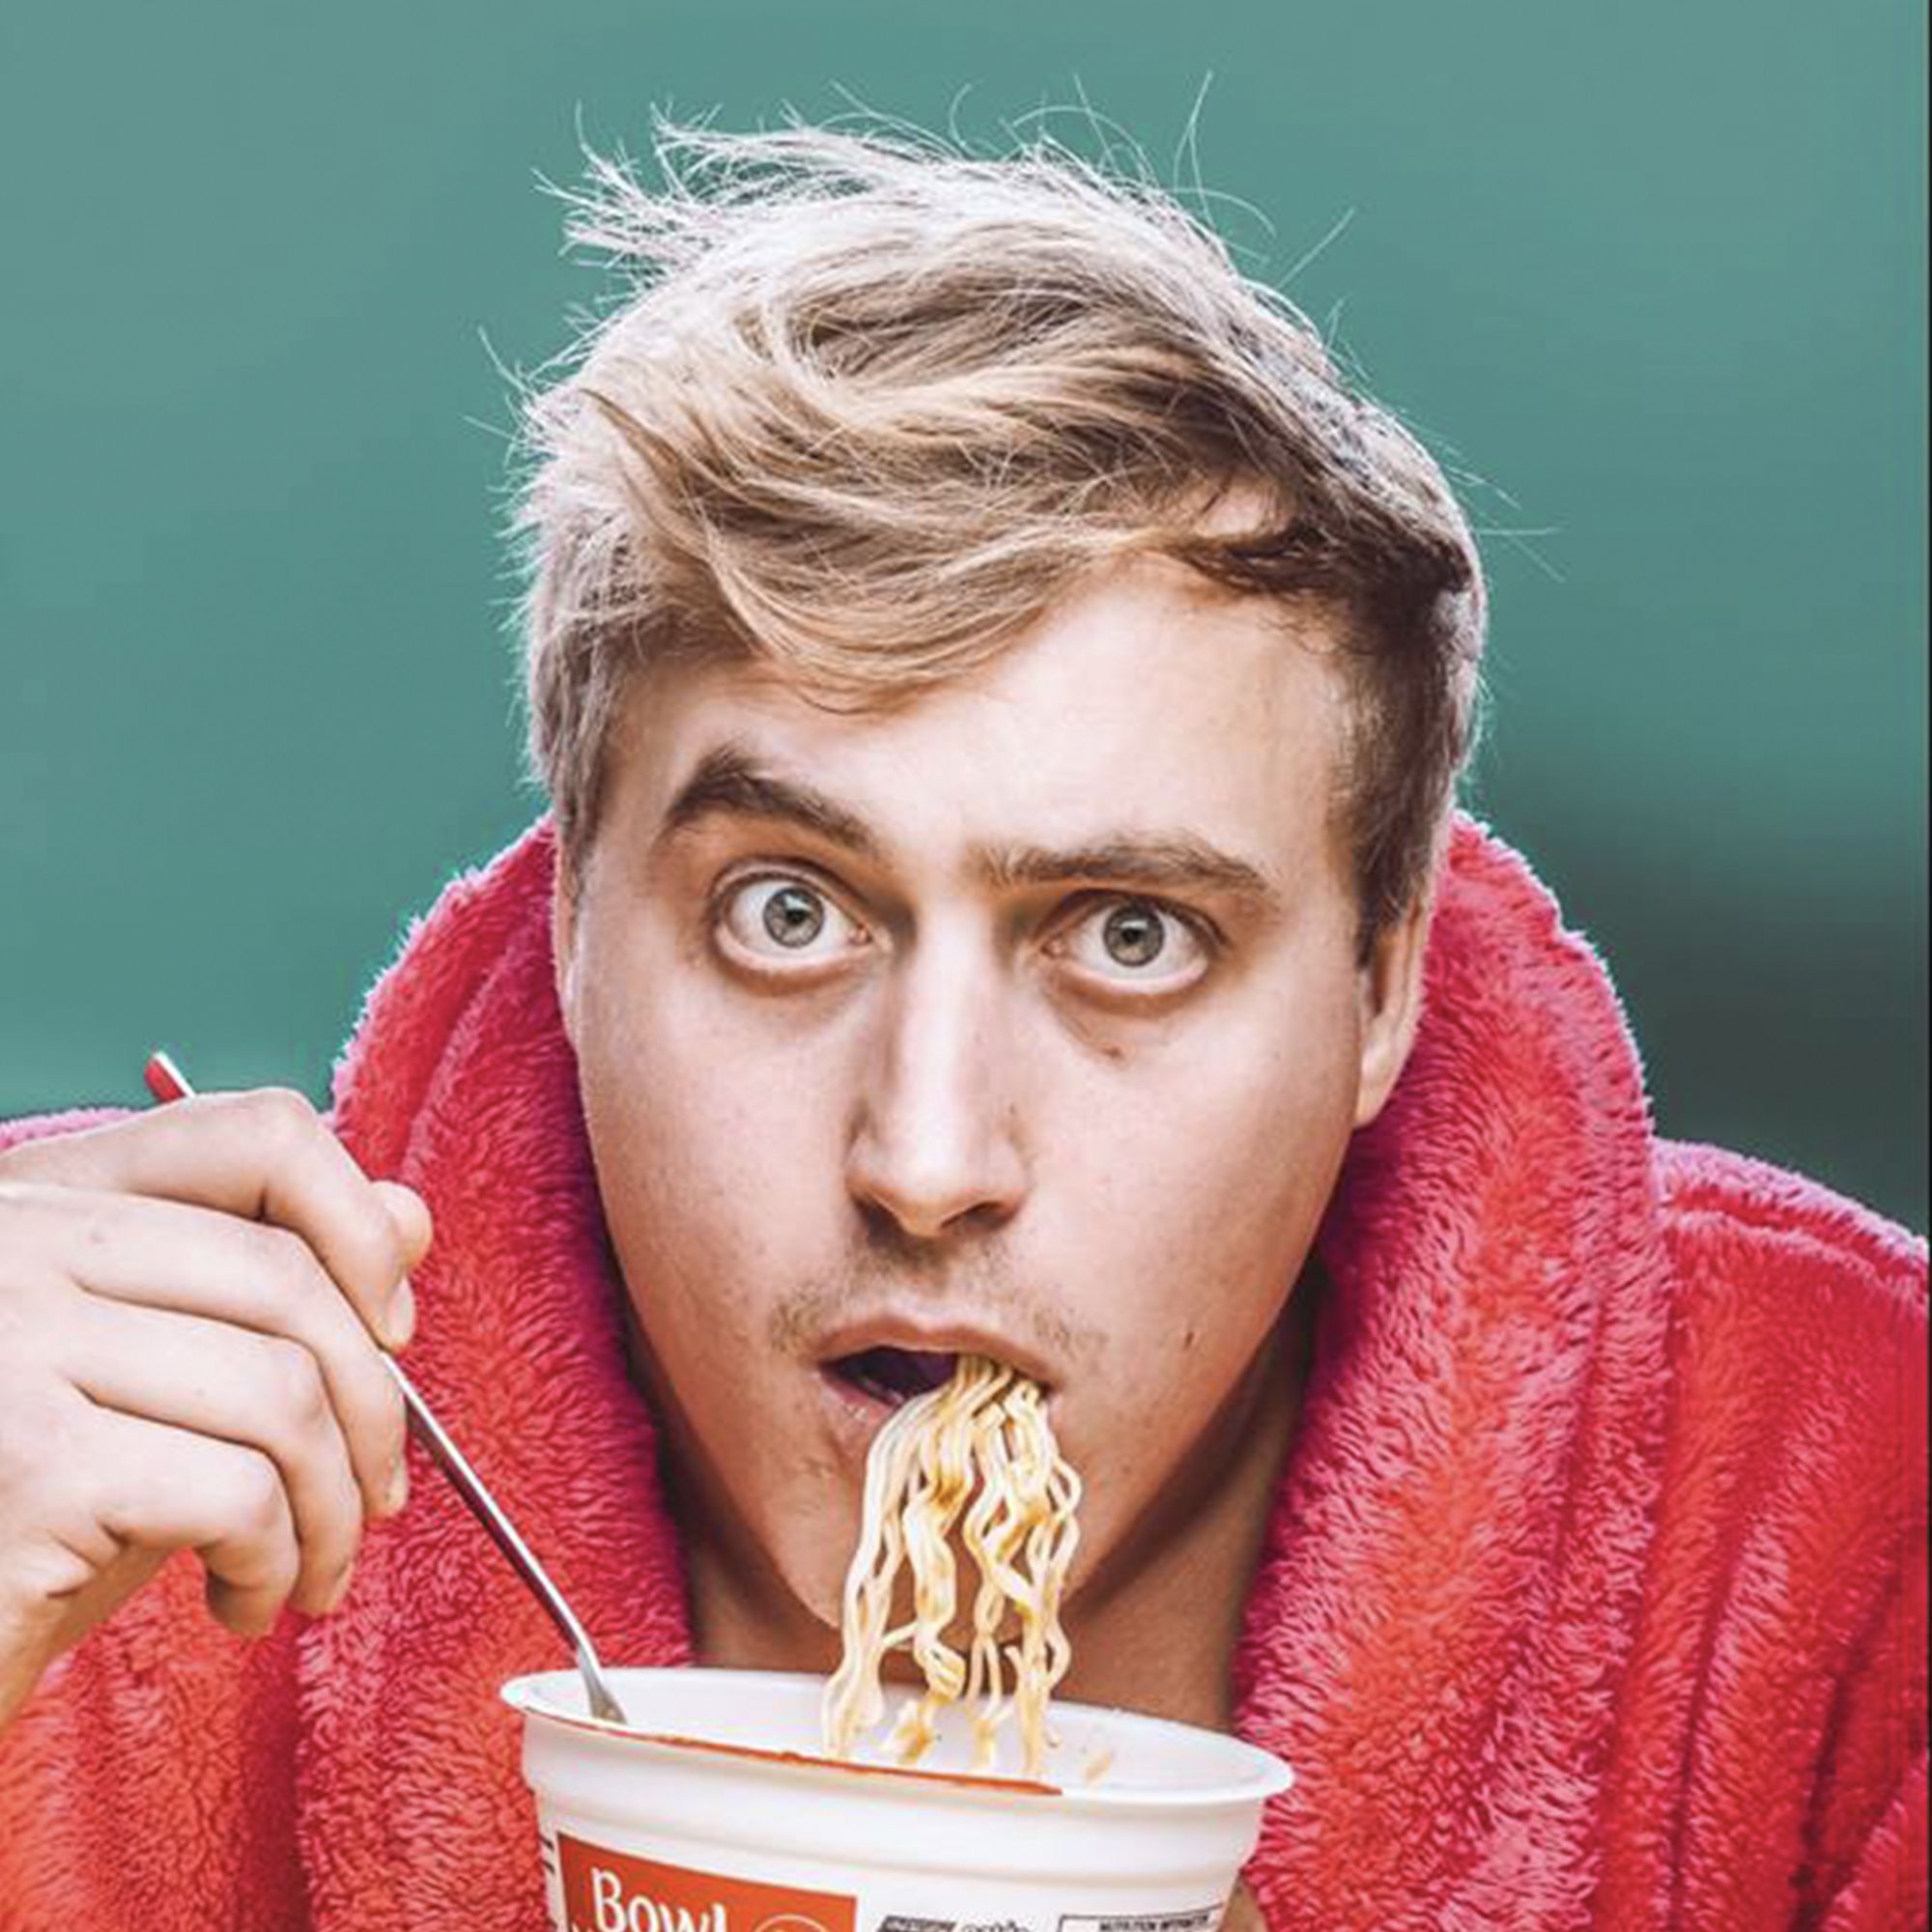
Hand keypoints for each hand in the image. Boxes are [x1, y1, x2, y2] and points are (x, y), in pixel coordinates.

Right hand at [0, 1088, 429, 1729]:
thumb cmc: (44, 1515)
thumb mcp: (162, 1377)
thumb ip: (269, 1289)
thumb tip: (410, 1216)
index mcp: (52, 1195)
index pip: (252, 1134)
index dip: (357, 1225)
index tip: (391, 1333)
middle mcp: (18, 1244)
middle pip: (286, 1279)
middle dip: (373, 1406)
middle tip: (377, 1498)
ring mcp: (13, 1345)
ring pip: (281, 1395)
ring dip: (332, 1508)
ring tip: (311, 1572)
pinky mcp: (31, 1466)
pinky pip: (237, 1495)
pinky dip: (275, 1564)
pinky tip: (243, 1602)